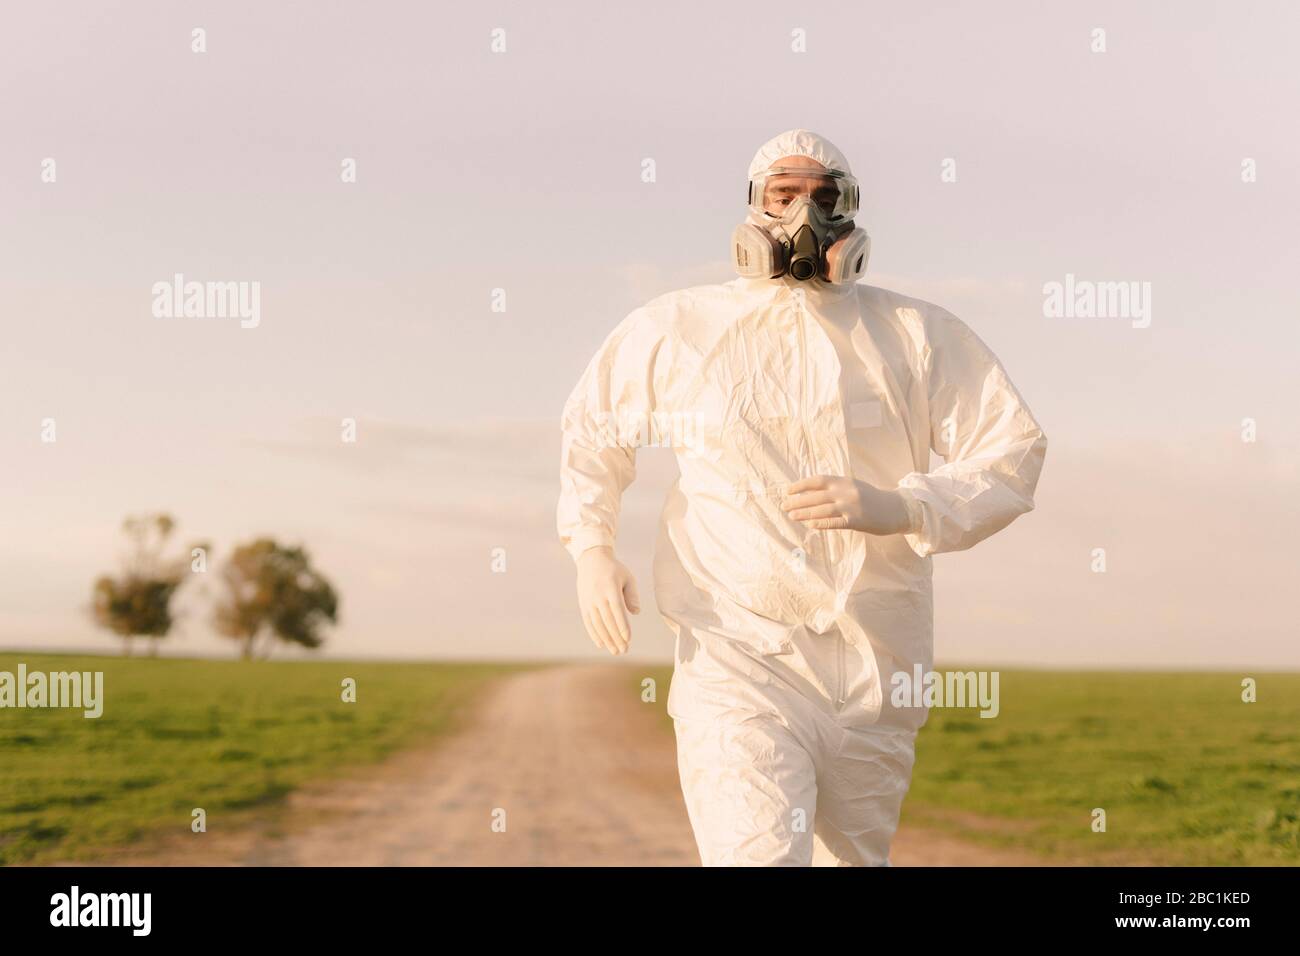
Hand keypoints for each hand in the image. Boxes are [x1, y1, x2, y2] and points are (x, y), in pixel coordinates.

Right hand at [575, 546, 640, 654]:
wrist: (591, 560)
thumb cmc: (614, 570)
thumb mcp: (627, 577)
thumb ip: (632, 595)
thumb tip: (636, 613)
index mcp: (610, 588)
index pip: (617, 610)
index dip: (622, 626)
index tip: (628, 639)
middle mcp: (598, 596)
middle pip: (607, 621)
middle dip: (616, 637)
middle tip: (624, 650)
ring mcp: (589, 601)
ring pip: (597, 624)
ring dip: (606, 639)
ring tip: (615, 651)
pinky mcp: (583, 605)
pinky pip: (588, 622)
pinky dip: (594, 634)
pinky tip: (601, 644)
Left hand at [782, 475, 912, 534]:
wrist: (896, 509)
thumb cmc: (872, 498)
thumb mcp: (854, 487)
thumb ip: (836, 488)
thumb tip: (811, 493)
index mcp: (844, 481)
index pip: (817, 480)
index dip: (800, 485)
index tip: (787, 491)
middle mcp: (846, 492)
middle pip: (816, 496)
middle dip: (797, 501)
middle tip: (783, 506)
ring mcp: (851, 506)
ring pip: (822, 509)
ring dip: (804, 513)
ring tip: (791, 516)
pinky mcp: (856, 521)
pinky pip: (834, 522)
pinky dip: (820, 523)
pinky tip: (809, 524)